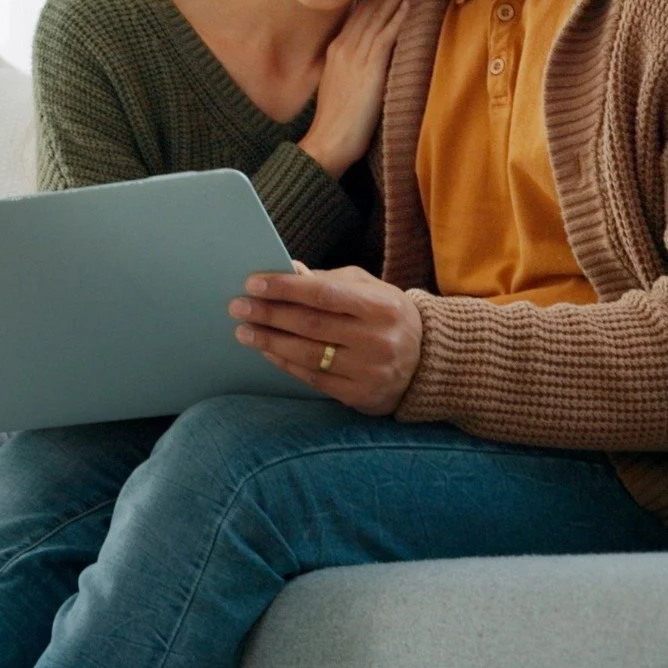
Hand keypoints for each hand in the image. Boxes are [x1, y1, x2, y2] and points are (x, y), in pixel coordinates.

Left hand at [229, 262, 422, 415]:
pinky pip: (313, 379)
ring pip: (308, 354)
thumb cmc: (388, 315)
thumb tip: (290, 271)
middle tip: (238, 306)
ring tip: (244, 330)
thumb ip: (330, 280)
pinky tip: (267, 350)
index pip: (324, 293)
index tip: (254, 283)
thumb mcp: (369, 288)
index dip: (286, 288)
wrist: (428, 361)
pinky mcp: (360, 395)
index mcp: (381, 305)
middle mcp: (377, 339)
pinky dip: (285, 363)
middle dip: (269, 314)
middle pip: (311, 325)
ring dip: (270, 341)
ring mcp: (369, 371)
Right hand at [298, 0, 413, 177]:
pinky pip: (385, 36)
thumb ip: (349, 66)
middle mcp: (344, 47)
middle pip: (369, 9)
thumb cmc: (336, 121)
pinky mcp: (369, 68)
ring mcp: (356, 56)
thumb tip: (365, 58)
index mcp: (336, 50)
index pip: (358, 15)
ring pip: (378, 17)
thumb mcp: (338, 85)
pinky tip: (408, 4)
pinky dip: (397, 18)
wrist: (329, 140)